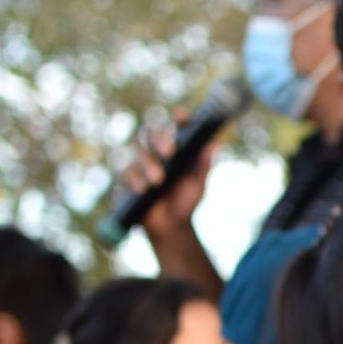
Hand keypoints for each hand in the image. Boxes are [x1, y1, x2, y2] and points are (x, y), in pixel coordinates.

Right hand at [123, 116, 212, 245]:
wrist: (169, 227)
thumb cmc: (185, 202)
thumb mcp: (197, 184)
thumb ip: (203, 164)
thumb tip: (214, 143)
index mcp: (177, 150)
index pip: (177, 128)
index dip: (180, 119)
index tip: (181, 117)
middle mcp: (157, 153)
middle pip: (153, 134)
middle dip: (160, 140)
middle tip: (170, 152)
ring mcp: (141, 164)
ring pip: (140, 153)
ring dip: (149, 165)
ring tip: (159, 181)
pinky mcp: (128, 178)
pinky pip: (128, 172)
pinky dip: (136, 180)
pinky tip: (143, 190)